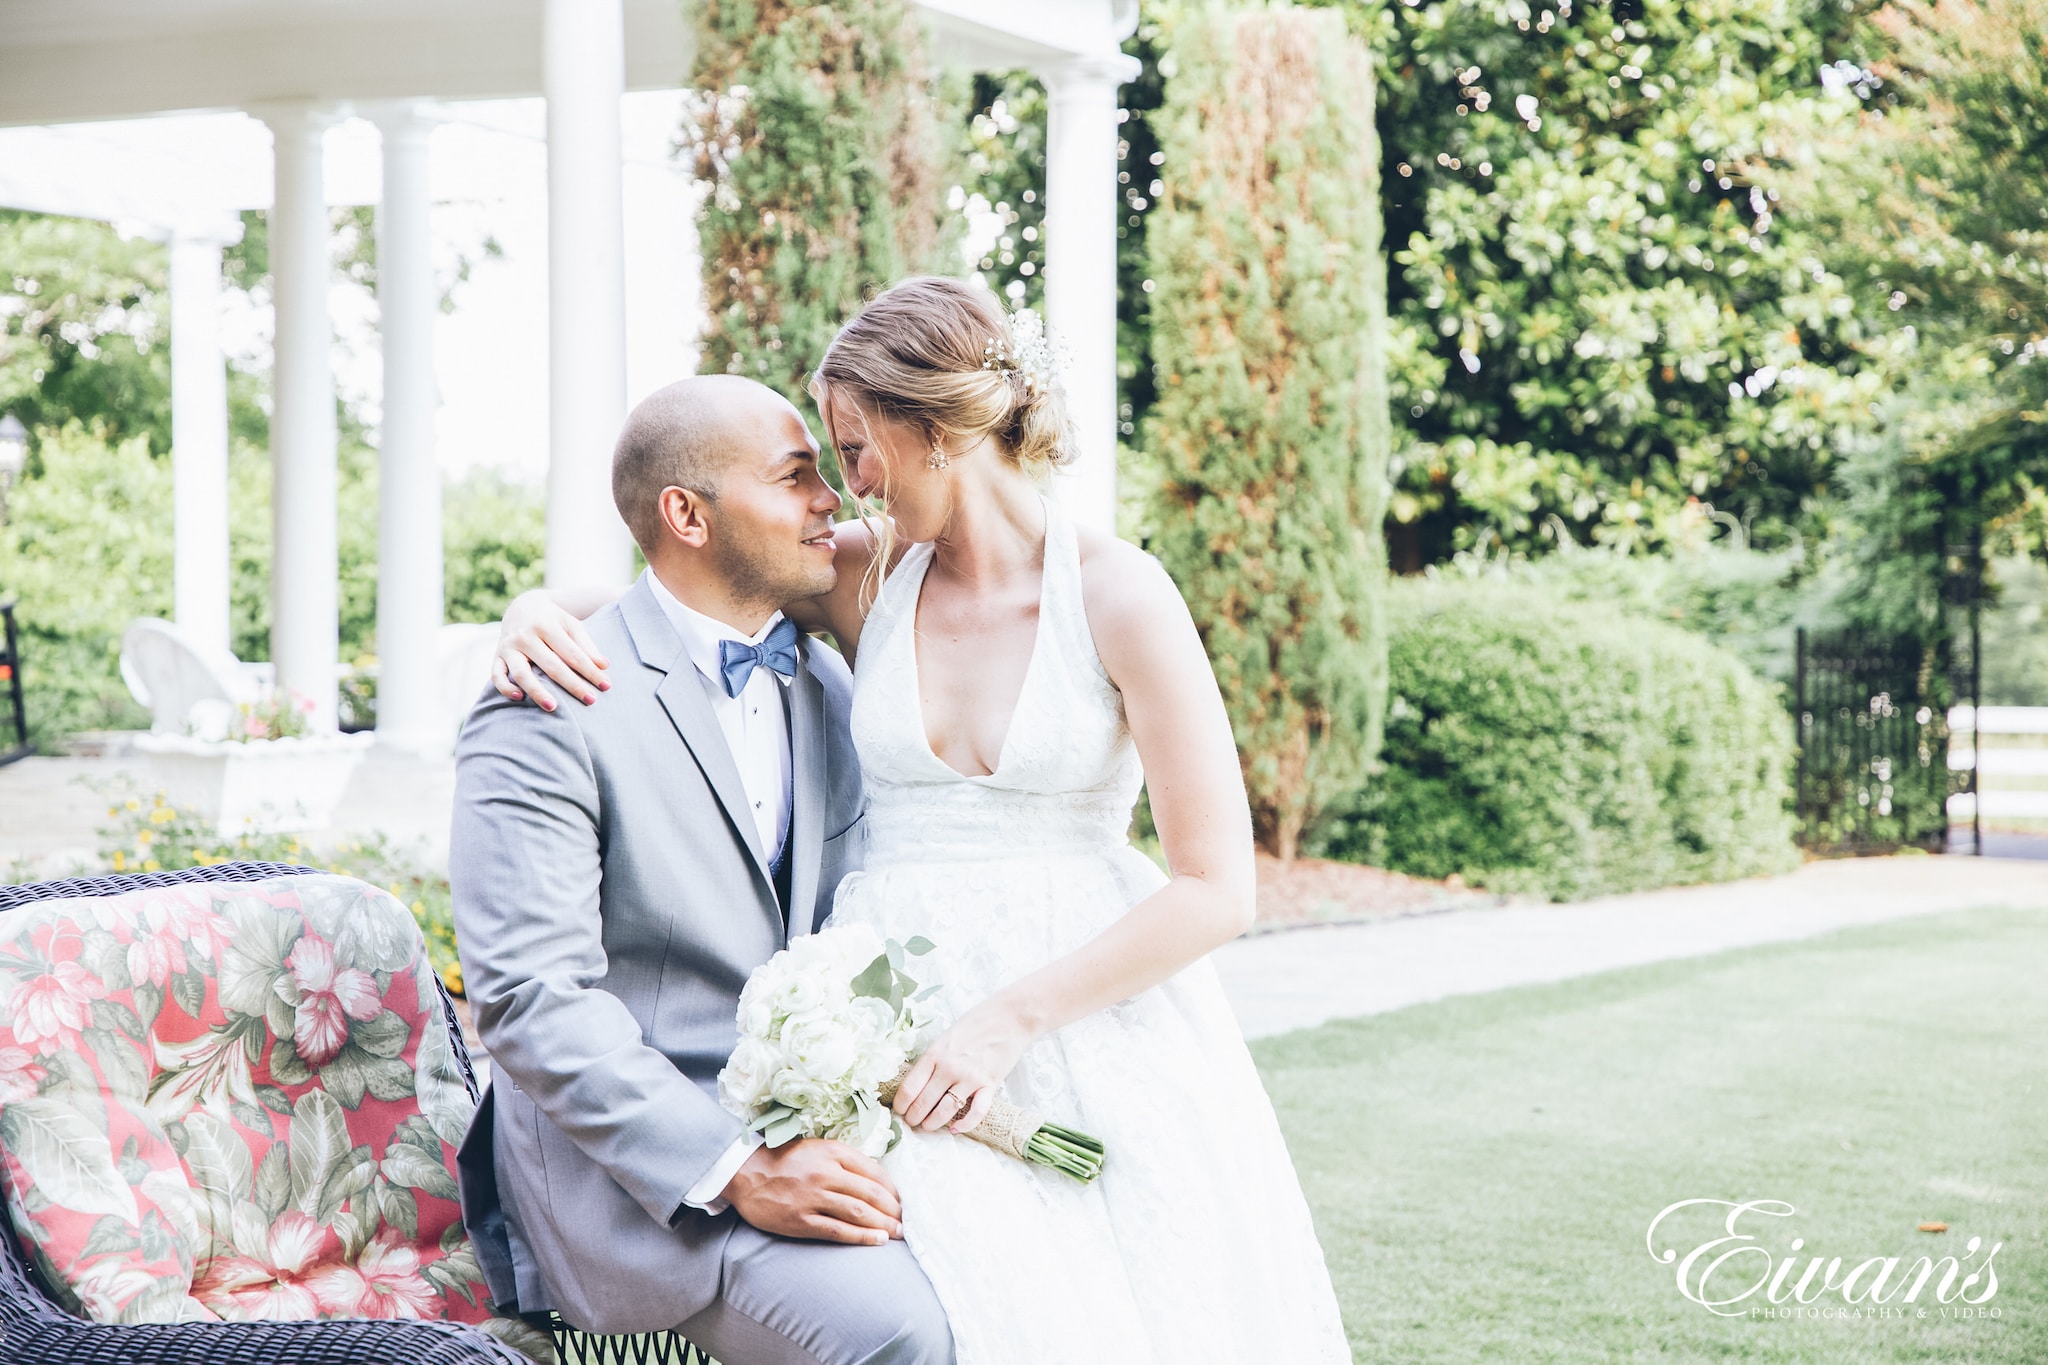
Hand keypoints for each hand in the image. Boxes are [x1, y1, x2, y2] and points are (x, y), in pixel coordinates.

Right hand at [493, 590, 611, 709]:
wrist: (522, 606)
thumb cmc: (552, 620)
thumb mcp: (571, 624)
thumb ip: (587, 645)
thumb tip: (604, 666)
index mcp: (547, 626)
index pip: (573, 654)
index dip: (590, 671)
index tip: (606, 686)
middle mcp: (525, 636)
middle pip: (551, 666)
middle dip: (572, 685)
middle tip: (591, 700)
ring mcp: (508, 646)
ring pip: (521, 673)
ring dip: (536, 691)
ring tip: (553, 707)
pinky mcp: (497, 655)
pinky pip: (497, 675)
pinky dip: (505, 688)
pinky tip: (519, 698)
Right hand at [722, 1138, 903, 1245]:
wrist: (746, 1172)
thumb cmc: (785, 1159)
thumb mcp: (817, 1148)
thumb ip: (845, 1160)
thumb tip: (876, 1178)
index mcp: (832, 1152)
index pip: (874, 1171)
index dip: (893, 1188)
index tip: (901, 1200)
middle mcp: (825, 1173)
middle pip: (871, 1194)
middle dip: (893, 1209)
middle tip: (904, 1220)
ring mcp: (813, 1198)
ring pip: (858, 1213)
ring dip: (883, 1224)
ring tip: (897, 1233)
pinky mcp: (801, 1220)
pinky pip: (838, 1230)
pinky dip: (861, 1236)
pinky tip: (877, 1240)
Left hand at [892, 997, 1033, 1136]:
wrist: (1009, 1017)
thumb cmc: (975, 1024)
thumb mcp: (945, 1038)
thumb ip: (933, 1060)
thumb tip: (917, 1083)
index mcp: (934, 1054)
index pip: (909, 1088)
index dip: (901, 1104)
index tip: (900, 1110)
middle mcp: (949, 1067)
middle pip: (923, 1103)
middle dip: (914, 1118)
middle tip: (912, 1122)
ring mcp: (970, 1077)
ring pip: (945, 1111)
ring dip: (933, 1123)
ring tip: (928, 1126)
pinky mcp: (989, 1085)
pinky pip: (976, 1112)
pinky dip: (965, 1124)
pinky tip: (956, 1128)